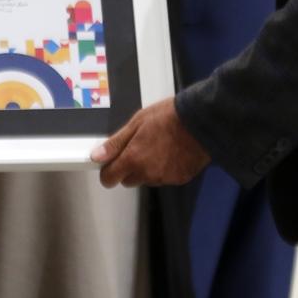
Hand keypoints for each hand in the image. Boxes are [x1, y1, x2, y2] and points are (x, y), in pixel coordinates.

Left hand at [91, 98, 209, 187]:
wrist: (200, 121)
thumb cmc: (169, 117)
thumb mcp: (137, 122)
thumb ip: (116, 142)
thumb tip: (97, 156)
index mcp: (133, 158)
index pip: (109, 178)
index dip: (108, 171)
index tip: (110, 164)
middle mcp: (147, 173)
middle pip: (128, 180)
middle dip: (128, 168)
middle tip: (138, 148)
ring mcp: (164, 178)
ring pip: (146, 179)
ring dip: (147, 169)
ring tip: (158, 147)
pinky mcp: (179, 179)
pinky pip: (164, 178)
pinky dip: (164, 169)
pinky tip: (171, 153)